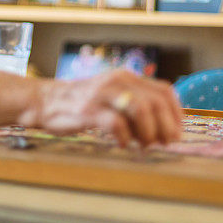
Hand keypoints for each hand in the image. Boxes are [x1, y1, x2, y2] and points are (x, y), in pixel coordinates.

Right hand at [31, 70, 182, 147]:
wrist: (46, 100)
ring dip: (148, 132)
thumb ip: (135, 103)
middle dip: (166, 127)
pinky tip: (121, 144)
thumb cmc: (83, 103)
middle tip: (164, 144)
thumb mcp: (112, 94)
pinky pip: (116, 124)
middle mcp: (117, 81)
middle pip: (155, 101)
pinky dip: (124, 138)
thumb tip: (165, 128)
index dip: (176, 114)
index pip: (164, 91)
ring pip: (140, 109)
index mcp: (127, 77)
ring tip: (144, 145)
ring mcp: (102, 95)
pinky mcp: (88, 110)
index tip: (176, 132)